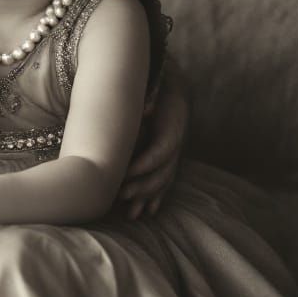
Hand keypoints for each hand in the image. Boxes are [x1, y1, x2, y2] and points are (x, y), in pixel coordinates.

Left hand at [120, 62, 187, 217]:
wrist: (173, 83)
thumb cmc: (157, 83)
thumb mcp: (155, 85)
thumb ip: (151, 96)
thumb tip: (146, 107)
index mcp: (173, 125)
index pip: (161, 152)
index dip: (144, 165)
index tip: (124, 175)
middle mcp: (177, 143)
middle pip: (163, 172)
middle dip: (142, 186)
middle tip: (120, 196)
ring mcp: (176, 152)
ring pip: (165, 180)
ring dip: (148, 197)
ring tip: (131, 213)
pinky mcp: (171, 157)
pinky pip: (166, 181)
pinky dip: (157, 196)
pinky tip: (148, 211)